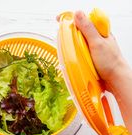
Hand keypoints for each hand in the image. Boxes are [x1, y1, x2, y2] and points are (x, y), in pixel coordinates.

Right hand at [57, 11, 131, 134]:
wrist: (115, 80)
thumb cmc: (110, 62)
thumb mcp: (97, 43)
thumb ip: (88, 28)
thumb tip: (78, 13)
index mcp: (100, 31)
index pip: (84, 19)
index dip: (71, 18)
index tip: (59, 19)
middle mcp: (96, 38)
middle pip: (79, 30)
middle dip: (70, 32)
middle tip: (63, 37)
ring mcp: (92, 47)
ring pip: (78, 41)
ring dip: (71, 44)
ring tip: (67, 49)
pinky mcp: (89, 56)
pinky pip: (78, 51)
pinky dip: (74, 53)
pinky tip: (72, 56)